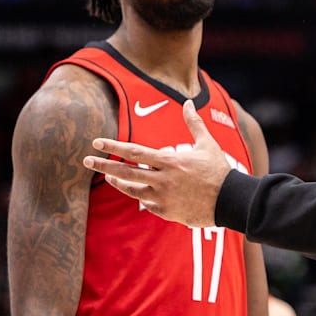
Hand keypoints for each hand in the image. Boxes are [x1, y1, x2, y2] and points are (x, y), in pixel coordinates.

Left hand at [82, 100, 231, 226]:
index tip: (95, 142)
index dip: (113, 146)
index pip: (134, 152)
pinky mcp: (167, 212)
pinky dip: (141, 196)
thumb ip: (194, 123)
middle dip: (103, 165)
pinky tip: (137, 191)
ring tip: (109, 176)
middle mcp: (162, 180)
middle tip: (84, 161)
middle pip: (125, 172)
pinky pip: (147, 204)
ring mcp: (163, 198)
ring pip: (132, 190)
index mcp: (169, 161)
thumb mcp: (207, 144)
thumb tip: (188, 102)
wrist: (230, 201)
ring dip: (118, 182)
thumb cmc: (219, 171)